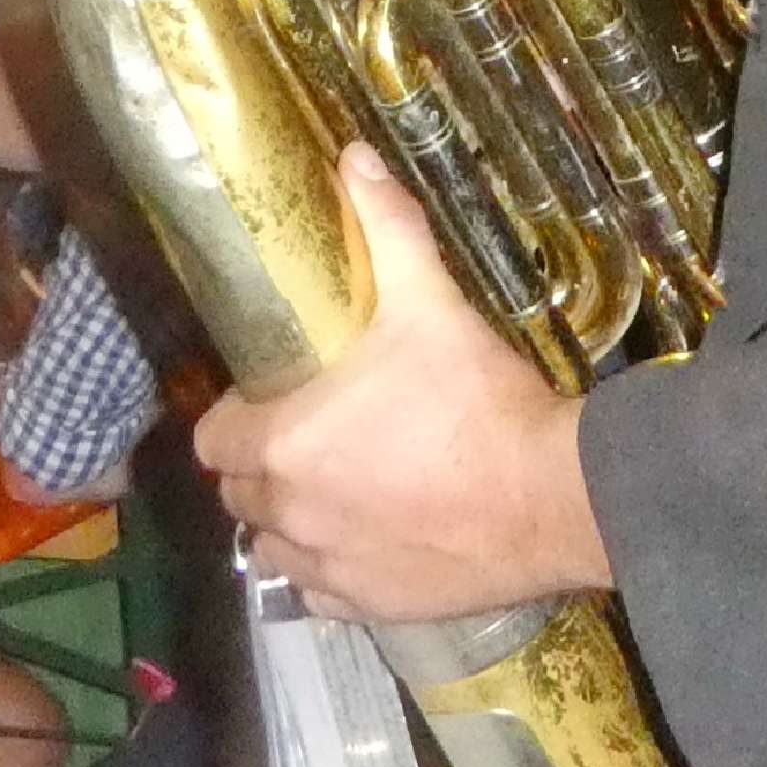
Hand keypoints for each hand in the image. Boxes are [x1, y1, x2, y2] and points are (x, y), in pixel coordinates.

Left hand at [193, 143, 612, 620]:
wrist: (553, 495)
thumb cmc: (477, 398)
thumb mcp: (428, 301)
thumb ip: (385, 228)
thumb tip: (352, 158)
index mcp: (282, 444)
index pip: (213, 438)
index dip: (236, 417)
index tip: (274, 397)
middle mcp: (288, 514)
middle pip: (239, 494)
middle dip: (262, 465)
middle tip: (313, 434)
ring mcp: (327, 568)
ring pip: (271, 548)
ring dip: (287, 521)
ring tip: (333, 488)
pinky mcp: (369, 608)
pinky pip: (316, 594)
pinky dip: (328, 570)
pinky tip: (364, 538)